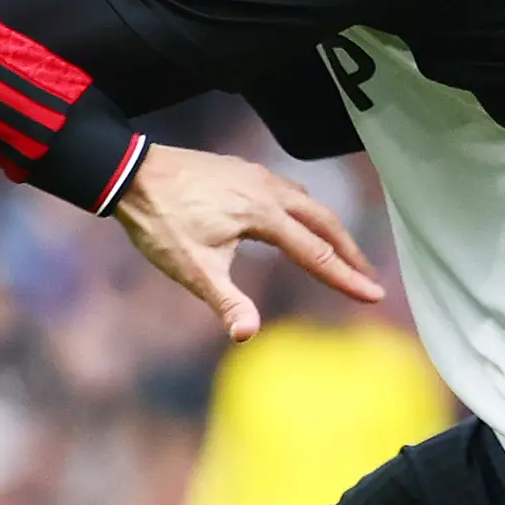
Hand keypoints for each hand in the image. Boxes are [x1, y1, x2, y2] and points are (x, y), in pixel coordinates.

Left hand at [109, 144, 382, 341]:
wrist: (130, 173)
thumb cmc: (160, 222)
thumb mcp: (192, 269)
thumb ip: (225, 301)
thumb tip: (248, 335)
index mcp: (263, 215)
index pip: (317, 253)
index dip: (347, 278)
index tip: (374, 295)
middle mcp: (268, 190)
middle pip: (325, 222)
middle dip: (349, 252)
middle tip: (369, 278)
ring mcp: (256, 175)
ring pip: (308, 202)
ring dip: (330, 229)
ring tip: (342, 253)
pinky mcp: (243, 170)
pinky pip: (289, 190)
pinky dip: (307, 211)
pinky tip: (299, 221)